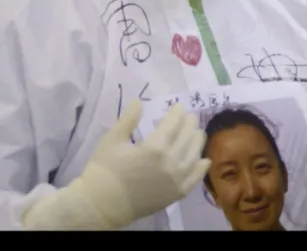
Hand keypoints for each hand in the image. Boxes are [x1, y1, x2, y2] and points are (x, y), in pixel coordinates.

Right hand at [23, 102, 210, 229]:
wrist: (101, 206)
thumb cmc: (103, 171)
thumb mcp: (111, 140)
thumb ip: (128, 119)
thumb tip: (139, 101)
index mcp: (155, 147)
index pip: (173, 124)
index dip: (177, 113)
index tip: (179, 106)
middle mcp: (171, 162)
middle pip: (187, 137)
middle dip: (189, 124)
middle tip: (190, 117)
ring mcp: (176, 179)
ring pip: (194, 155)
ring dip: (197, 141)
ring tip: (197, 133)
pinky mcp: (176, 193)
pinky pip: (195, 178)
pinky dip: (201, 167)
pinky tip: (204, 160)